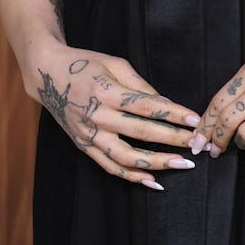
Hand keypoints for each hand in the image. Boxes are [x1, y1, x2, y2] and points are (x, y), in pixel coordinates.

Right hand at [32, 43, 200, 189]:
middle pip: (141, 132)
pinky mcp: (84, 146)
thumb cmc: (85, 63)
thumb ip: (140, 85)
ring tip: (180, 164)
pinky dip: (132, 176)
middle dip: (172, 139)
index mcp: (106, 91)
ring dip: (156, 163)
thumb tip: (167, 104)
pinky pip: (109, 167)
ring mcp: (89, 134)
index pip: (147, 106)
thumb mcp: (114, 64)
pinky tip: (153, 180)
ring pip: (125, 157)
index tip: (195, 119)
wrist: (48, 75)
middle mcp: (96, 116)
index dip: (173, 114)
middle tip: (197, 145)